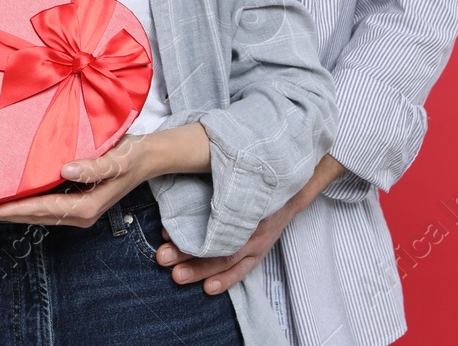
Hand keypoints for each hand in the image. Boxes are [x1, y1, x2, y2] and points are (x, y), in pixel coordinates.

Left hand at [0, 132, 156, 228]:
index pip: (41, 209)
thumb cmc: (132, 155)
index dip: (14, 210)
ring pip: (40, 214)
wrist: (149, 156)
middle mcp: (80, 214)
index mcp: (85, 207)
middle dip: (7, 215)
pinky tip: (16, 198)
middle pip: (36, 217)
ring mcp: (79, 210)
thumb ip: (91, 167)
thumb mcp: (115, 159)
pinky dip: (29, 205)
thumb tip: (64, 171)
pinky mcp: (79, 202)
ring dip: (16, 212)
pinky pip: (48, 207)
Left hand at [154, 153, 345, 293]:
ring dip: (201, 270)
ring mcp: (258, 240)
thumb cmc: (258, 173)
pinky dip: (226, 279)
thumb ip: (216, 172)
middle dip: (188, 254)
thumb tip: (180, 171)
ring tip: (177, 276)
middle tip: (163, 257)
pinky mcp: (260, 248)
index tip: (164, 234)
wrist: (295, 182)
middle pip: (218, 245)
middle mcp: (252, 225)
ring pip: (228, 261)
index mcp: (244, 203)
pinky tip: (208, 288)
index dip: (191, 230)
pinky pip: (243, 268)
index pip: (214, 224)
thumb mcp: (239, 168)